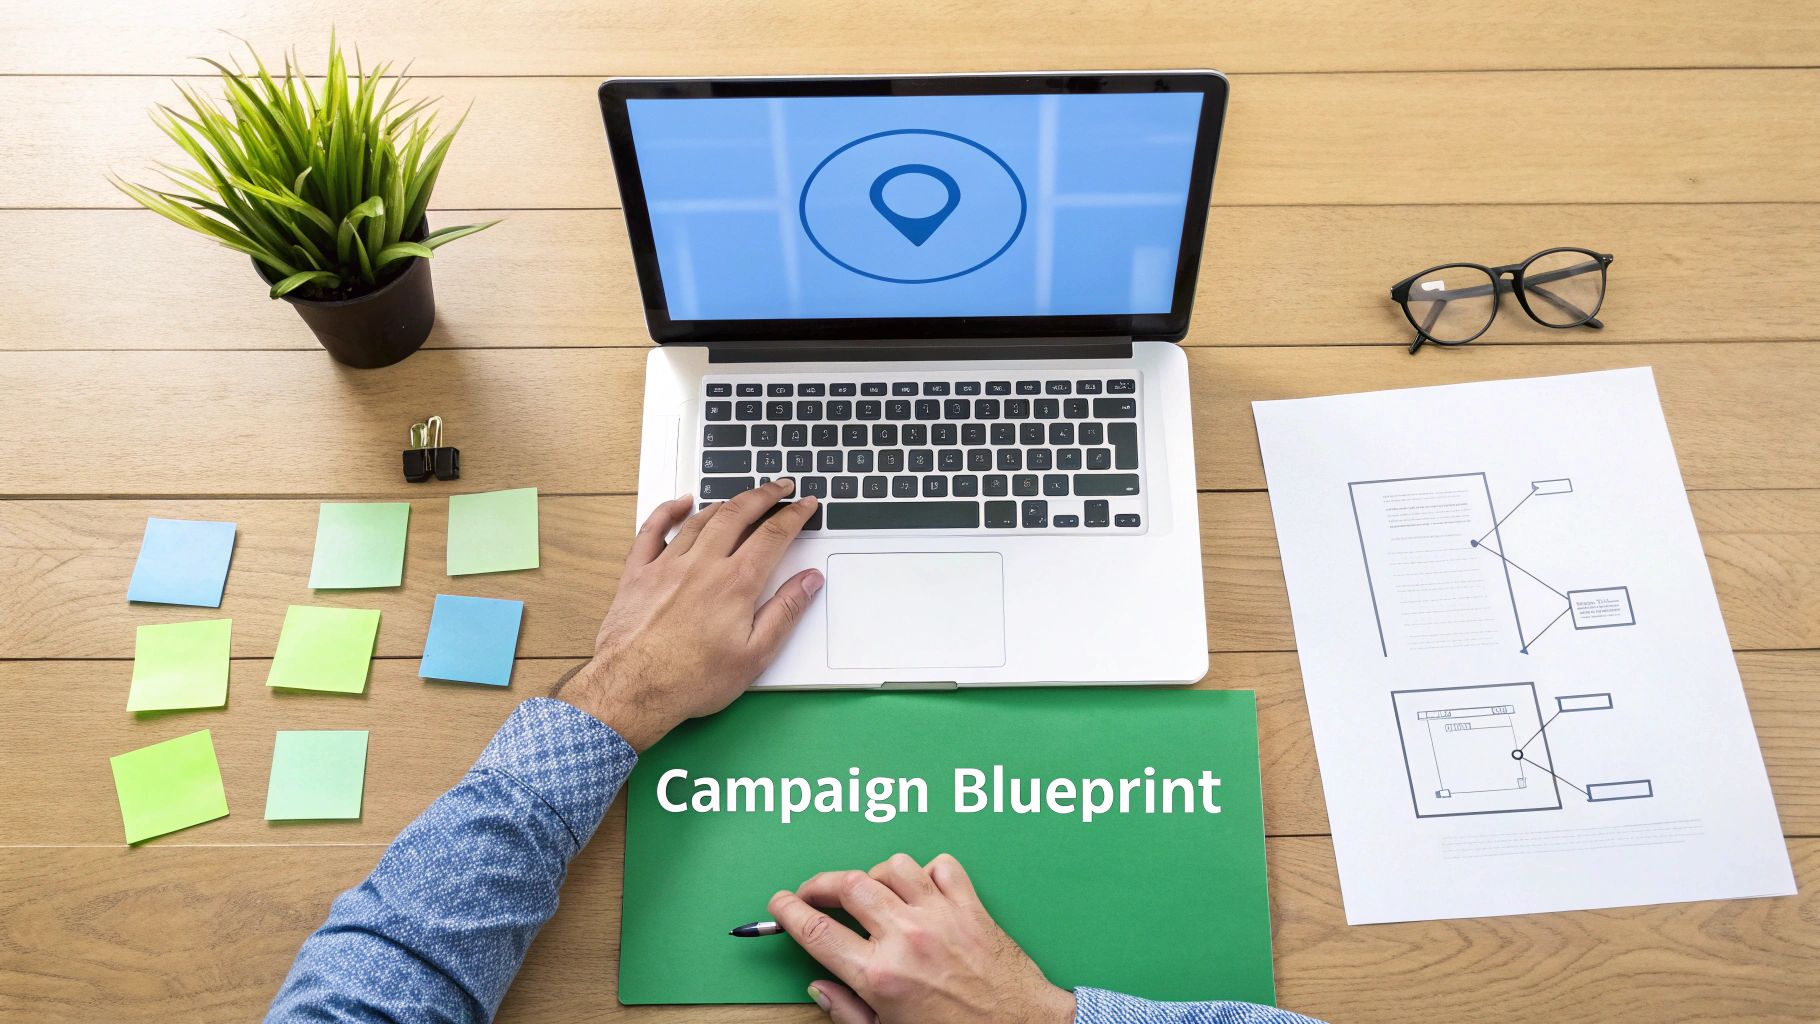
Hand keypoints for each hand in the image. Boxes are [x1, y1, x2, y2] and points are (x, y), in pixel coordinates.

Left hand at [553, 480, 822, 749]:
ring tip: (743, 497)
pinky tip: (681, 502)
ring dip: (726, 502)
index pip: (773, 535)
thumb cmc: (692, 680)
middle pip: (738, 514)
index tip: (805, 504)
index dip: (794, 515)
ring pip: (700, 519)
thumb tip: (809, 581)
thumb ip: (785, 611)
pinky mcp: (638, 574)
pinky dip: (667, 510)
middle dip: (763, 495)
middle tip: (779, 486)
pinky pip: (652, 530)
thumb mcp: (755, 655)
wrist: (634, 690)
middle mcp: (702, 565)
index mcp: (735, 584)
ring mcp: (667, 566)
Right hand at [769, 853, 1075, 1023]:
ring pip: (892, 866)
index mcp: (880, 976)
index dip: (789, 911)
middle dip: (819, 883)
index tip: (780, 903)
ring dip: (874, 875)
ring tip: (870, 893)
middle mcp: (906, 938)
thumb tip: (819, 986)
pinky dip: (927, 871)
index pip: (817, 931)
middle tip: (812, 892)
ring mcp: (940, 916)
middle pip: (847, 886)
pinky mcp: (971, 906)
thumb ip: (847, 1011)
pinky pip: (941, 866)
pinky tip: (921, 890)